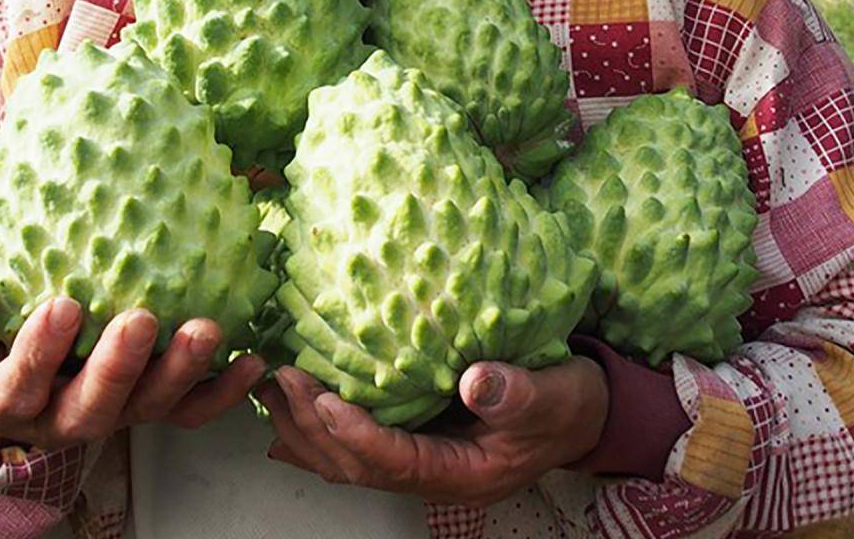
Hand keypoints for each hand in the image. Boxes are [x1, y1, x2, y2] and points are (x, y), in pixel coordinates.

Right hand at [0, 280, 264, 449]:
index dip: (41, 352)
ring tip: (206, 330)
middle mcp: (61, 419)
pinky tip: (252, 360)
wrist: (3, 359)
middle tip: (142, 319)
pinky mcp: (148, 407)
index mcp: (8, 400)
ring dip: (180, 372)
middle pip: (93, 409)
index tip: (62, 306)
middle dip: (119, 368)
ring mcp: (112, 414)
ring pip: (148, 409)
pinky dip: (223, 391)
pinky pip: (190, 410)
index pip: (21, 387)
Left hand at [256, 357, 607, 506]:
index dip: (356, 434)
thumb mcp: (552, 395)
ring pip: (346, 458)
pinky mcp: (413, 437)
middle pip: (356, 465)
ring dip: (305, 426)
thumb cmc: (567, 404)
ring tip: (272, 384)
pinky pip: (355, 441)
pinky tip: (291, 403)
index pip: (396, 462)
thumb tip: (473, 380)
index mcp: (462, 474)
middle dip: (313, 426)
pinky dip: (320, 424)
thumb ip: (514, 392)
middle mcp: (431, 475)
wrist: (581, 413)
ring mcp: (419, 460)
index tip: (323, 399)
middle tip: (282, 377)